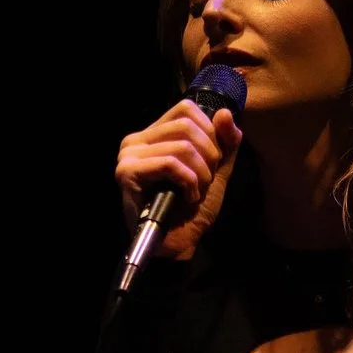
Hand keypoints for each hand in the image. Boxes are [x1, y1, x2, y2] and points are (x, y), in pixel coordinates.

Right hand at [116, 100, 243, 263]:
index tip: (211, 162)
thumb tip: (225, 113)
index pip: (186, 109)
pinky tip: (187, 198)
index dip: (210, 133)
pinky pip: (171, 164)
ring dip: (200, 174)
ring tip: (195, 192)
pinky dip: (189, 183)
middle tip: (204, 181)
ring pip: (182, 146)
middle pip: (186, 125)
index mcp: (153, 134)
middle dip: (208, 156)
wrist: (178, 244)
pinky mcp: (127, 173)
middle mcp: (136, 140)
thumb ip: (224, 142)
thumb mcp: (216, 169)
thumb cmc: (192, 208)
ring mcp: (129, 156)